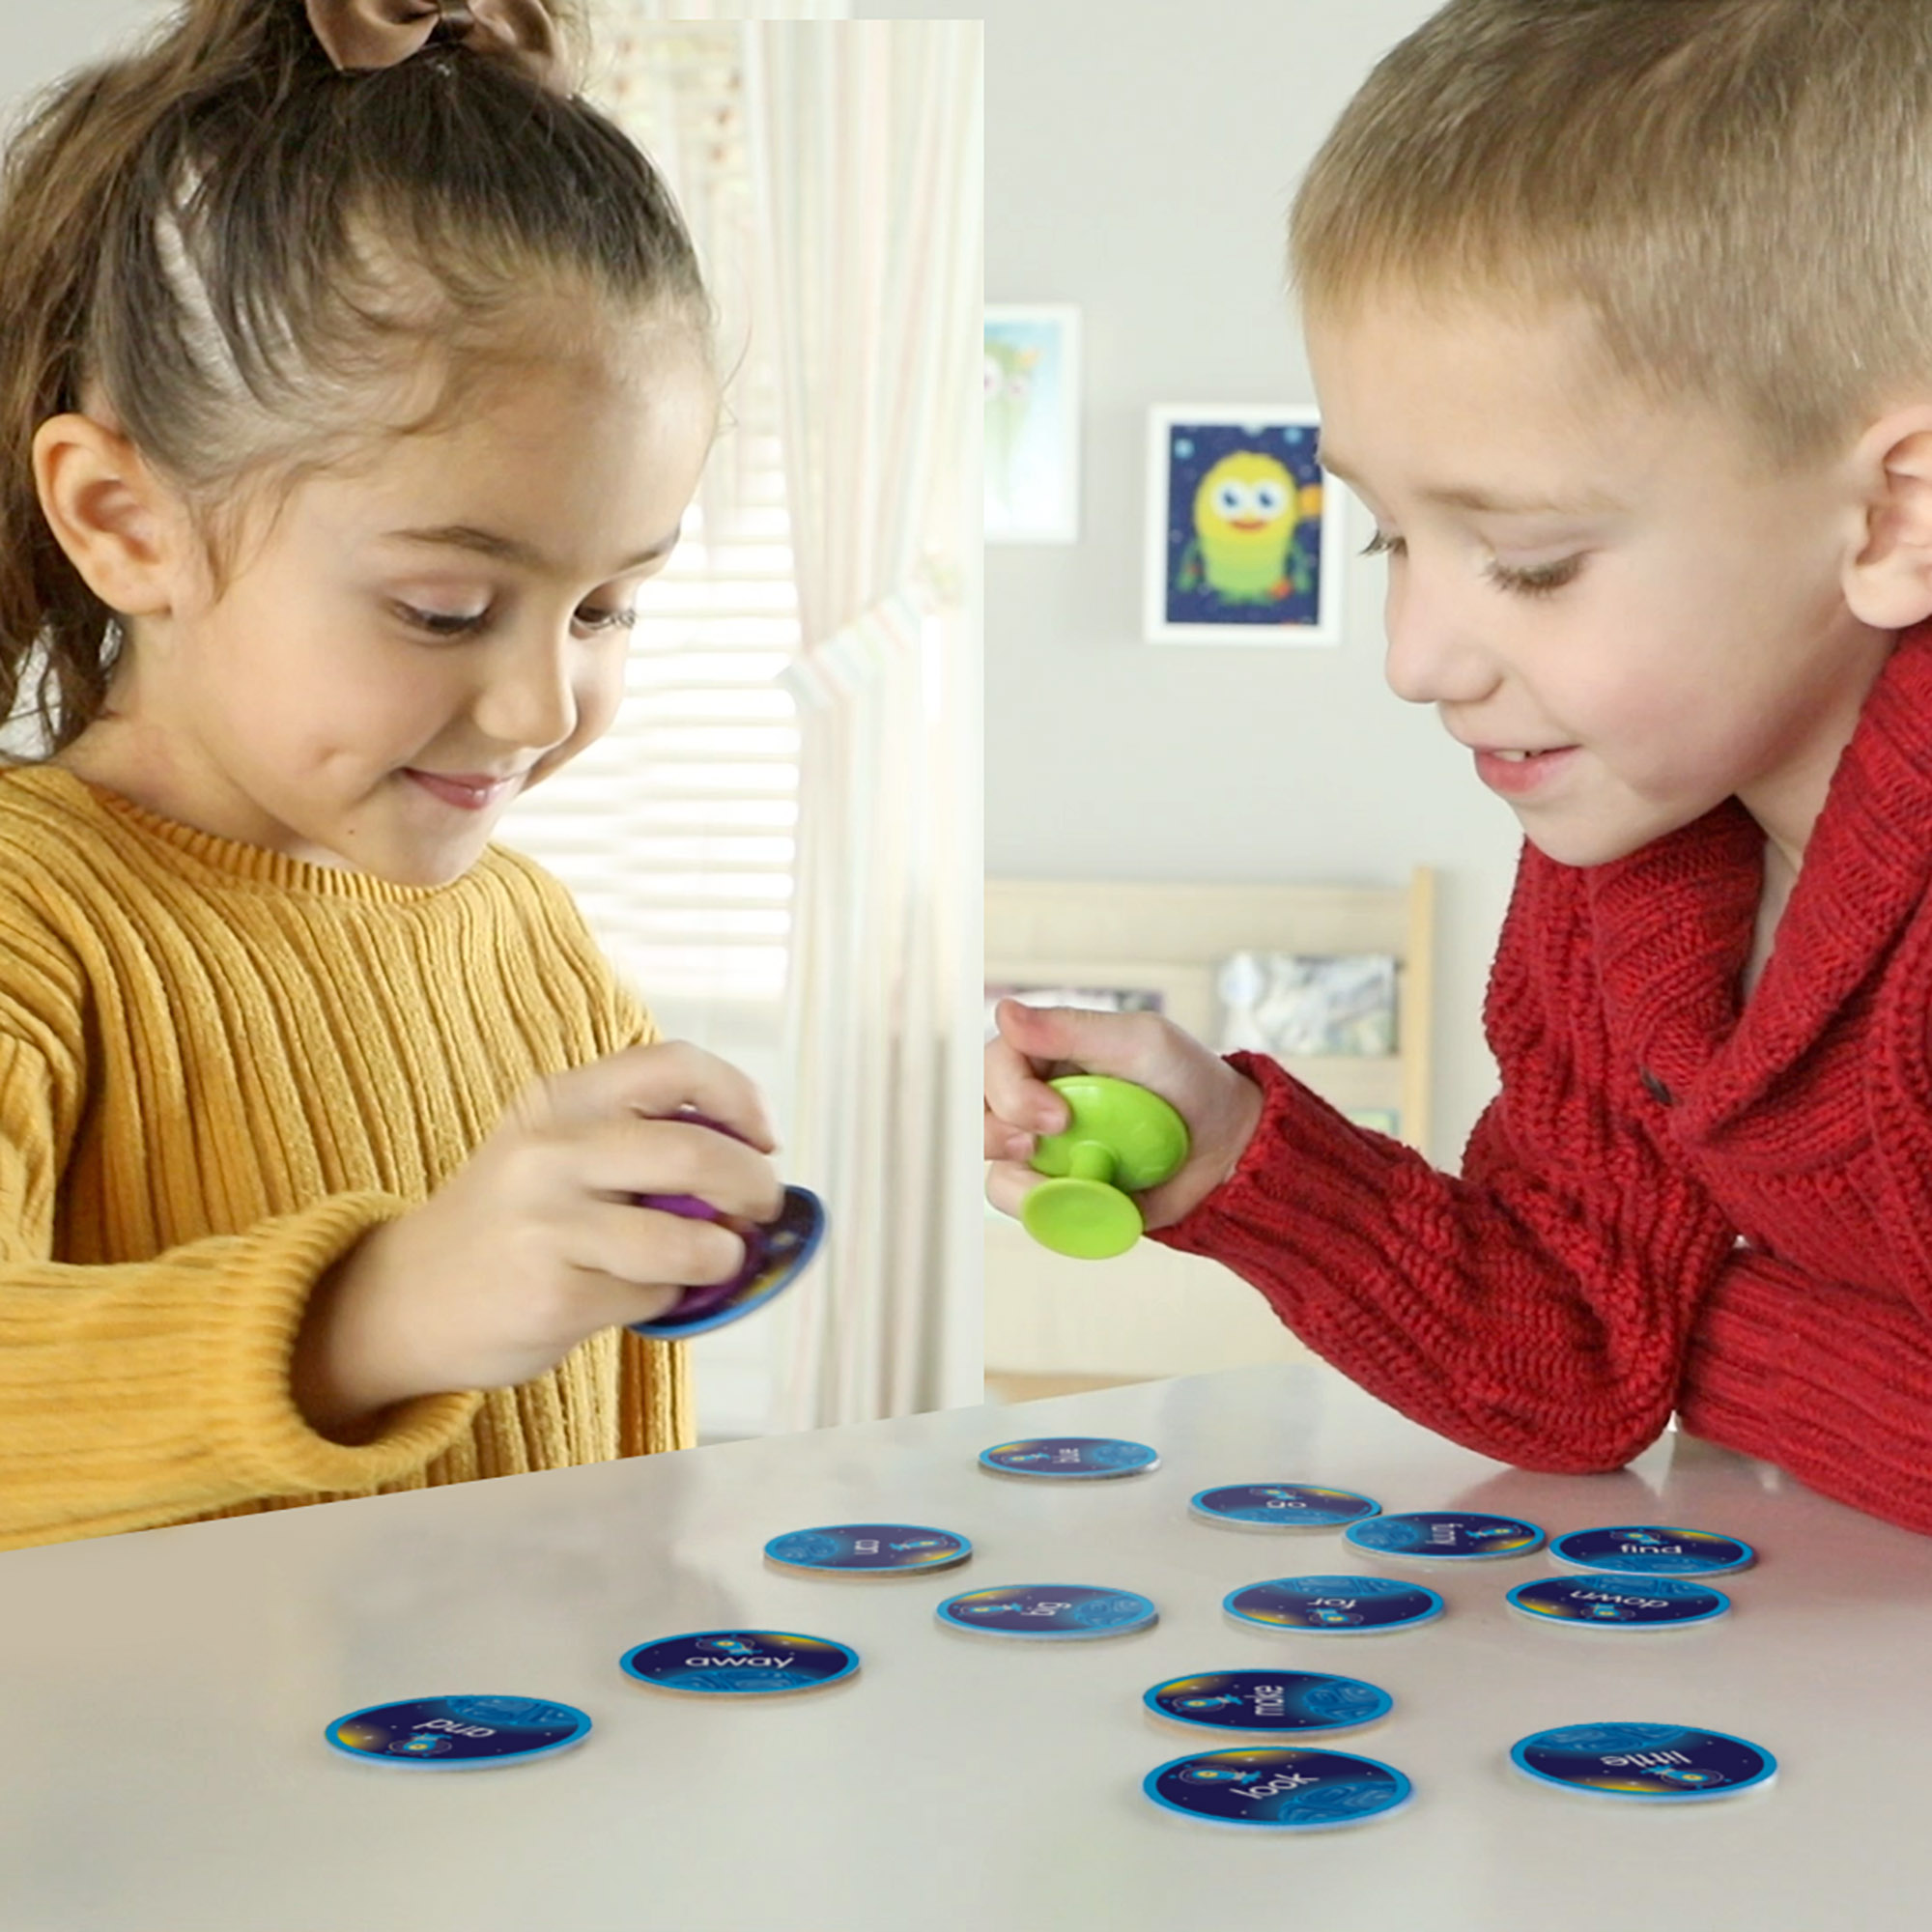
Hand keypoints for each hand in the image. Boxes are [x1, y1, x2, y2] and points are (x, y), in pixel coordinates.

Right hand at [292, 1041, 784, 1429]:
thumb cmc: (506, 1220)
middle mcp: (548, 1153)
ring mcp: (547, 1227)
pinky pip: (653, 1296)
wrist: (403, 1298)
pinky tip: (639, 1294)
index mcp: (556, 1101)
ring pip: (686, 1240)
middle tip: (761, 1205)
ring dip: (720, 1254)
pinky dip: (667, 1297)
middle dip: (752, 1185)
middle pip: (694, 1153)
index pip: (672, 1067)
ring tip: (712, 1258)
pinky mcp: (553, 1297)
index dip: (737, 1096)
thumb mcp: (550, 1149)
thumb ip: (634, 1141)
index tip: (762, 1136)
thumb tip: (748, 1162)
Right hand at [983, 999, 1263, 1232]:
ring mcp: (1044, 1145)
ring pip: (992, 1163)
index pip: (993, 1063)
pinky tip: (1085, 1199)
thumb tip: (1004, 1012)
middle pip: (977, 1113)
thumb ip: (1070, 1028)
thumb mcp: (1140, 1042)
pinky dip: (1045, 1208)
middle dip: (999, 1134)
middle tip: (1045, 1144)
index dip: (1011, 1093)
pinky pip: (1024, 1204)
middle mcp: (1035, 1095)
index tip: (1058, 1116)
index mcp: (1049, 1050)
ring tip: (1070, 1178)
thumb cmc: (1189, 1082)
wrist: (1227, 1147)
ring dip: (1019, 1177)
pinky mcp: (1059, 1188)